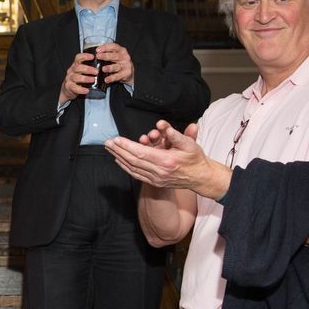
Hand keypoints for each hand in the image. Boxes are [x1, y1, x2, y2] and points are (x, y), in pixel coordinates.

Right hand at [59, 52, 100, 103]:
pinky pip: (74, 88)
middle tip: (96, 71)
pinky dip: (81, 89)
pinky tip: (87, 90)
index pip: (78, 58)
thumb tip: (103, 67)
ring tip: (93, 80)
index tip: (93, 57)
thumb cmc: (78, 79)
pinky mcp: (69, 87)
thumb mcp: (82, 72)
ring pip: (76, 77)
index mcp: (75, 65)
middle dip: (88, 69)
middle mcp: (71, 71)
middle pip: (78, 67)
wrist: (68, 89)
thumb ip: (89, 68)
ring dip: (85, 78)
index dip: (85, 56)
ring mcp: (69, 79)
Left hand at [94, 42, 134, 86]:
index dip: (105, 47)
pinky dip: (112, 78)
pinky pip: (118, 76)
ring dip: (109, 68)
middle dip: (105, 56)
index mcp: (121, 50)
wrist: (129, 72)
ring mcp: (126, 65)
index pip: (113, 47)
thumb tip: (93, 54)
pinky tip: (106, 79)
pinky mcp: (126, 73)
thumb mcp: (114, 55)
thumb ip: (107, 53)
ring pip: (116, 66)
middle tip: (98, 56)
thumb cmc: (119, 62)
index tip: (97, 49)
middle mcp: (124, 57)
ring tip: (103, 69)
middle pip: (114, 56)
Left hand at [105, 120, 229, 199]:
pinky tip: (119, 161)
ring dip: (119, 158)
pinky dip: (126, 167)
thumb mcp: (189, 143)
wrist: (201, 178)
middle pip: (133, 160)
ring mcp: (156, 179)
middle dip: (118, 151)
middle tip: (107, 143)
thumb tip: (162, 125)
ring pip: (133, 168)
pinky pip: (136, 175)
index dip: (126, 146)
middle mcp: (159, 172)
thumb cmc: (195, 159)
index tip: (116, 140)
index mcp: (166, 161)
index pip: (141, 153)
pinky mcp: (155, 183)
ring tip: (110, 150)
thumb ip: (174, 134)